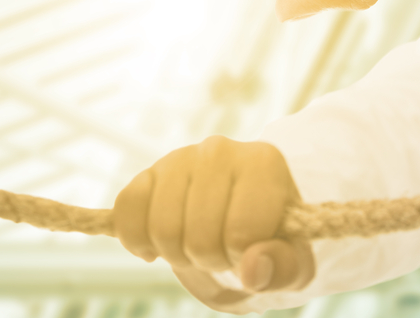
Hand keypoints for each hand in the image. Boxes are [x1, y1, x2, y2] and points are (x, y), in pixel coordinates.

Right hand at [113, 136, 313, 310]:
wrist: (241, 210)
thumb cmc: (271, 236)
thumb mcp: (293, 259)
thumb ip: (282, 266)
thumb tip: (252, 268)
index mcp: (263, 165)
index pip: (243, 232)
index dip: (244, 257)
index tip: (251, 249)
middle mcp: (219, 151)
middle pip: (199, 236)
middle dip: (209, 259)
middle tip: (222, 250)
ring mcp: (179, 158)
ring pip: (161, 228)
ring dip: (176, 253)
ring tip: (195, 243)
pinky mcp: (147, 172)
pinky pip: (126, 212)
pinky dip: (136, 239)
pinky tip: (157, 243)